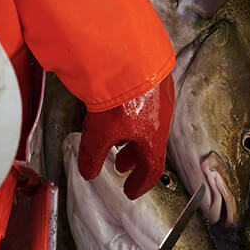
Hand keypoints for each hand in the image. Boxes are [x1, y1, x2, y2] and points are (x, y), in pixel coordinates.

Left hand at [78, 73, 173, 198]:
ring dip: (131, 135)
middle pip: (150, 145)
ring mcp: (159, 96)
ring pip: (147, 123)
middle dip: (134, 157)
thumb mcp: (100, 133)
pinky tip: (119, 107)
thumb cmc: (120, 99)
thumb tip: (88, 172)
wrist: (129, 58)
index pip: (152, 169)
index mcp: (153, 137)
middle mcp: (161, 118)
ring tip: (116, 136)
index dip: (141, 183)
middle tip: (121, 165)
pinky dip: (132, 113)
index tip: (131, 191)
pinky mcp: (152, 77)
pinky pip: (145, 104)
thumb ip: (93, 155)